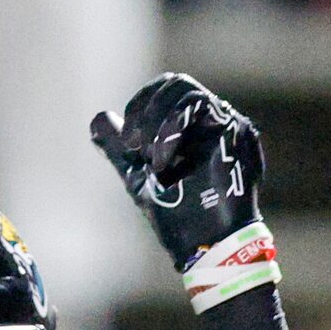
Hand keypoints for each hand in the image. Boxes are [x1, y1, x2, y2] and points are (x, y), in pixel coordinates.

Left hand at [92, 72, 265, 271]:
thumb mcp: (138, 177)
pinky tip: (163, 162)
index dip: (140, 105)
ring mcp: (224, 123)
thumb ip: (120, 150)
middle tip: (134, 149)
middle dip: (145, 112)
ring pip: (185, 90)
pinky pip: (198, 105)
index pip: (164, 90)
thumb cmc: (177, 218)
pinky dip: (170, 129)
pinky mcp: (233, 130)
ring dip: (156, 123)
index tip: (127, 143)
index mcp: (190, 127)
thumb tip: (97, 119)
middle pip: (174, 84)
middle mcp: (209, 120)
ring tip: (151, 161)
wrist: (203, 246)